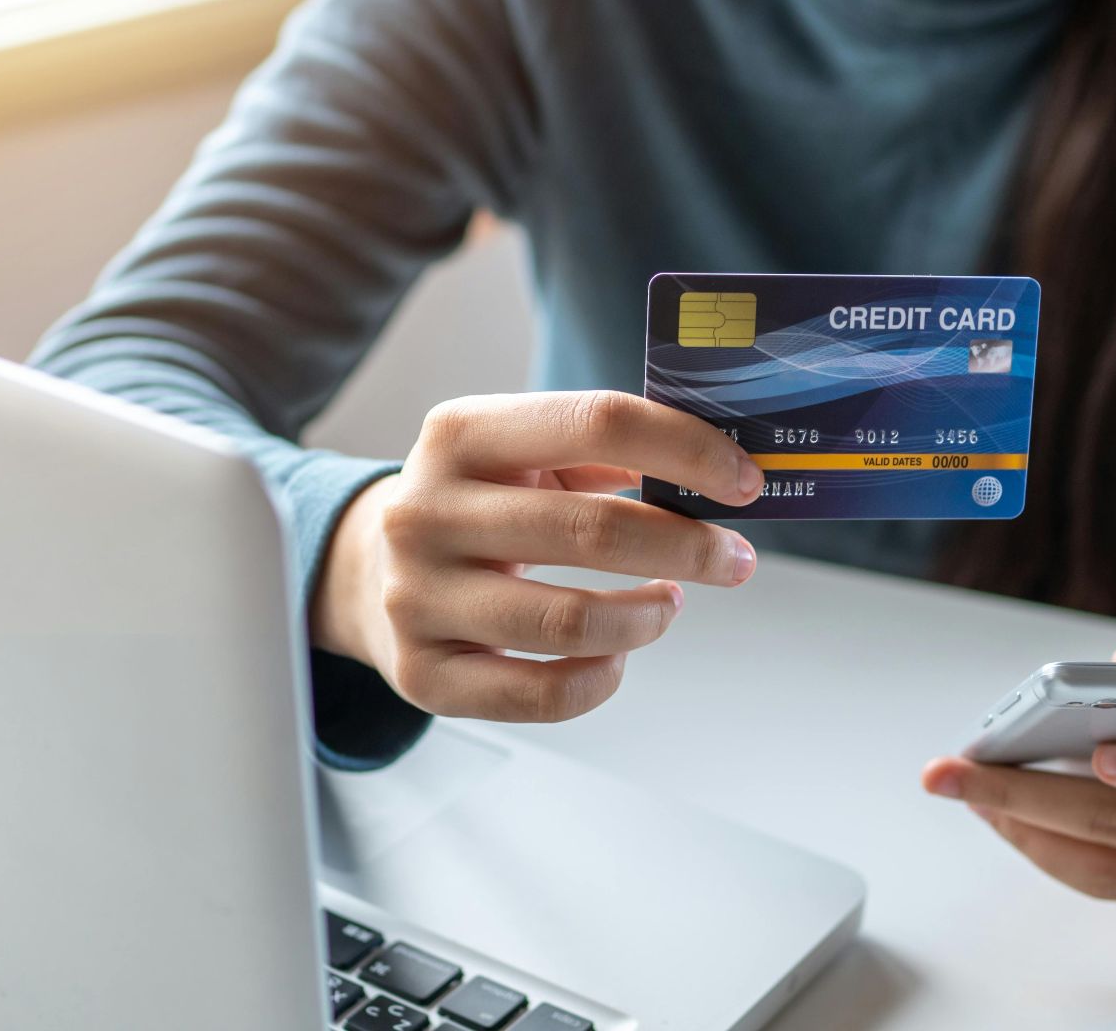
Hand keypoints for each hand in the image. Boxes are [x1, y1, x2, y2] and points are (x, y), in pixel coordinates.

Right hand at [314, 390, 761, 722]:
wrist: (370, 573)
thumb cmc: (481, 506)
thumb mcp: (521, 454)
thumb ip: (607, 451)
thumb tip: (722, 474)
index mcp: (459, 433)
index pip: (596, 422)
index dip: (687, 450)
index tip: (745, 481)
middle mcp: (426, 512)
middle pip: (593, 529)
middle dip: (690, 547)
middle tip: (736, 559)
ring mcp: (417, 598)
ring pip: (569, 623)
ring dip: (647, 617)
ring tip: (669, 604)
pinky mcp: (422, 675)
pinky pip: (539, 694)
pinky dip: (600, 678)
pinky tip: (617, 655)